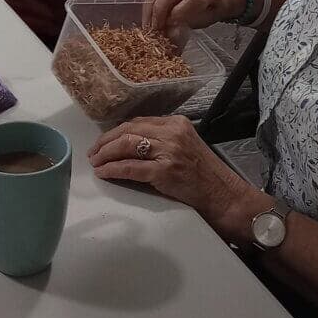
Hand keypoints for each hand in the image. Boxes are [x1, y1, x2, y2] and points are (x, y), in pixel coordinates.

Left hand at [88, 115, 262, 238]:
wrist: (224, 195)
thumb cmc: (204, 174)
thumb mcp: (184, 146)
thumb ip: (162, 140)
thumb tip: (129, 144)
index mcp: (176, 123)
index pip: (137, 122)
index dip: (116, 131)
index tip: (103, 141)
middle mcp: (171, 132)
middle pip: (128, 130)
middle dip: (106, 141)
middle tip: (93, 152)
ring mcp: (168, 151)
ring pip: (126, 145)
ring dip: (105, 154)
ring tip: (95, 162)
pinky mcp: (164, 171)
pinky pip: (131, 168)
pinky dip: (113, 169)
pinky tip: (104, 173)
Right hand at [143, 0, 246, 30]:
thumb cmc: (211, 8)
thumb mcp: (205, 19)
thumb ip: (188, 24)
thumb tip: (169, 35)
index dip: (181, 11)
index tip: (169, 26)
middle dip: (160, 8)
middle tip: (154, 27)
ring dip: (151, 4)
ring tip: (147, 22)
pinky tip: (147, 13)